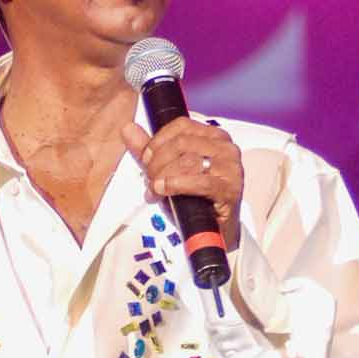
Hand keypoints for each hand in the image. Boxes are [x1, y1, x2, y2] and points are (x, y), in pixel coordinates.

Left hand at [121, 116, 242, 249]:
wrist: (214, 231)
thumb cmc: (194, 200)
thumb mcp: (167, 173)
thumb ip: (149, 152)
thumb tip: (128, 129)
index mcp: (213, 137)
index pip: (181, 126)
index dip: (158, 141)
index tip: (146, 158)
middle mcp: (225, 148)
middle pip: (181, 144)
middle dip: (157, 162)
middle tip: (149, 179)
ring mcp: (230, 168)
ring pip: (188, 161)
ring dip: (163, 176)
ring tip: (155, 190)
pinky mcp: (230, 189)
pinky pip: (199, 182)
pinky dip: (176, 185)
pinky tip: (164, 190)